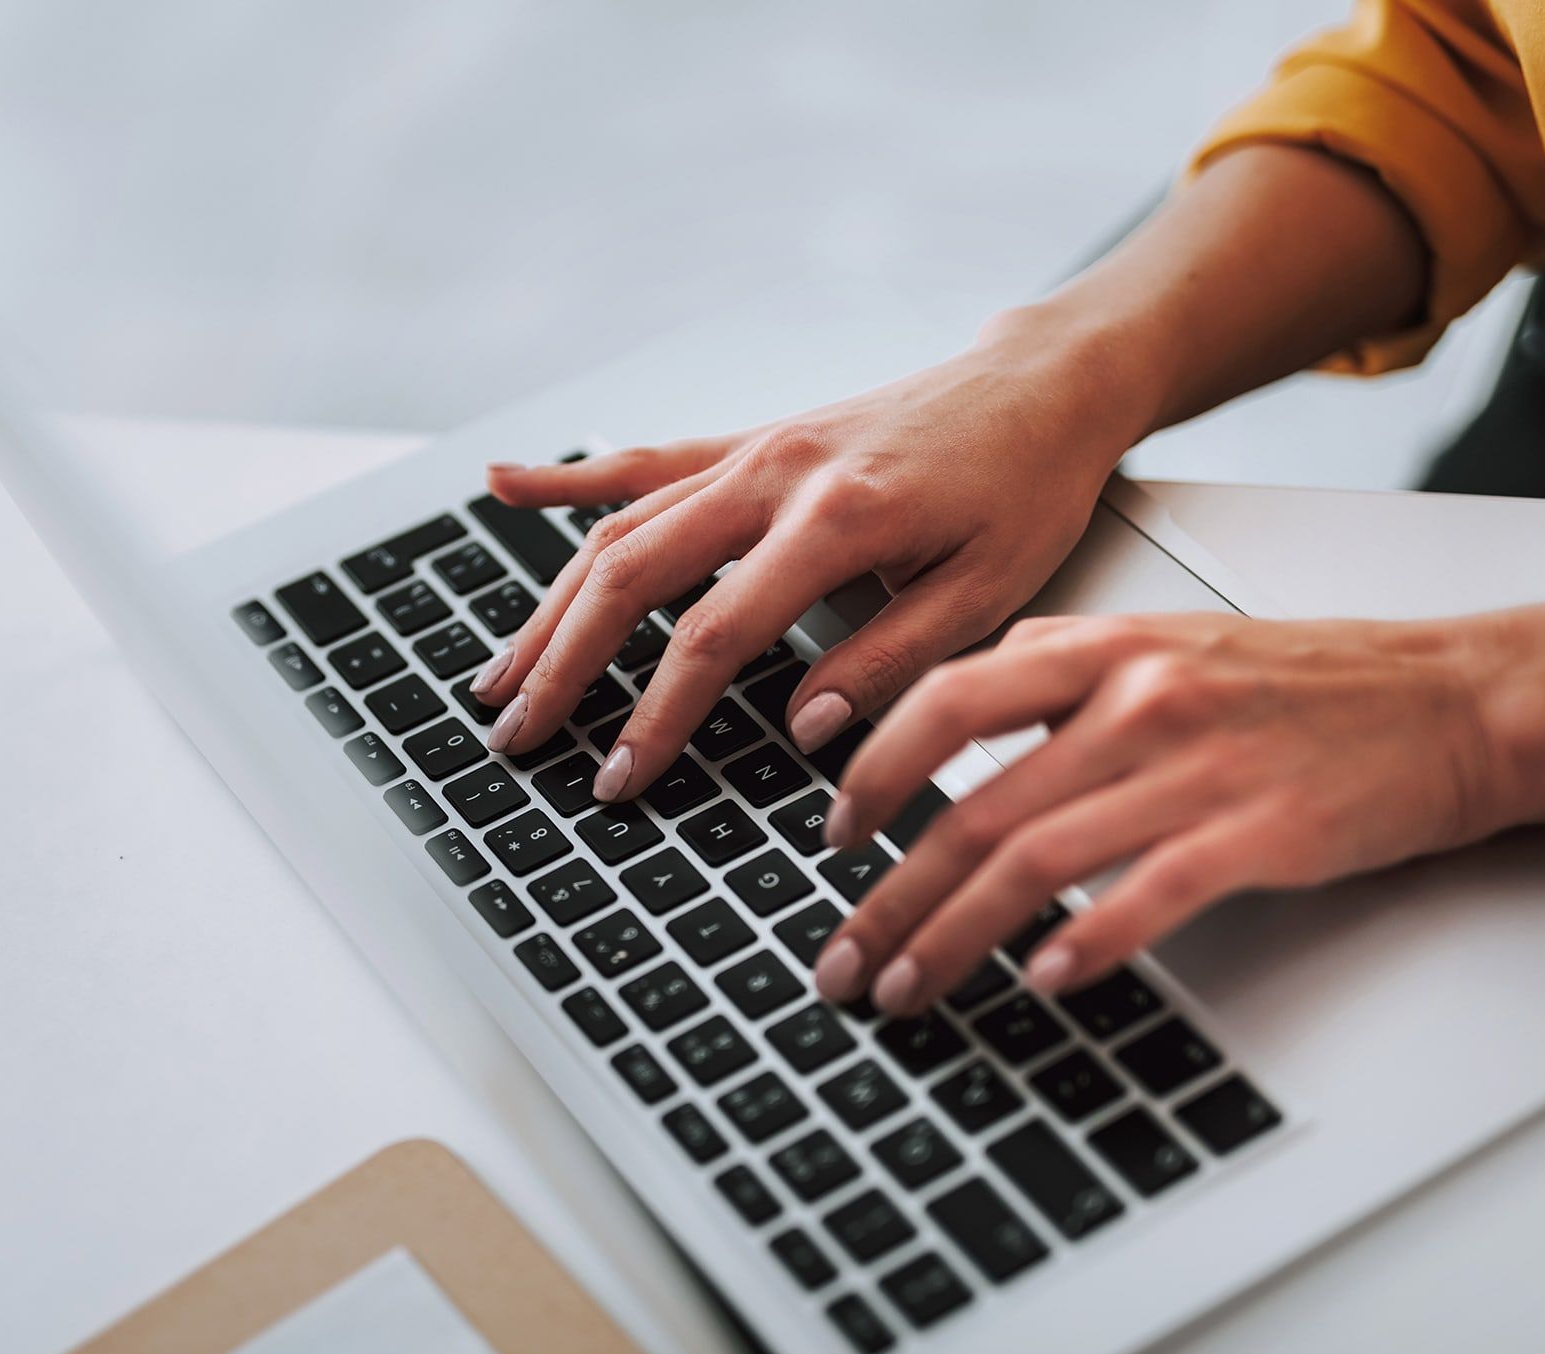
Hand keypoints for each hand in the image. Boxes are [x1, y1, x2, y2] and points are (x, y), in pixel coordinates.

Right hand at [469, 328, 1149, 800]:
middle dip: (562, 663)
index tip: (618, 776)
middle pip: (631, 574)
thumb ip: (890, 664)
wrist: (1042, 384)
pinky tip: (504, 487)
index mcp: (838, 517)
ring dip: (551, 604)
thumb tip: (802, 730)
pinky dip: (568, 480)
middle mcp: (775, 472)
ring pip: (621, 527)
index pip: (712, 633)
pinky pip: (643, 463)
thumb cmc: (1027, 487)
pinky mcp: (749, 441)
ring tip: (501, 674)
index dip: (655, 714)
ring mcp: (752, 451)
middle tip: (516, 735)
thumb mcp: (988, 593)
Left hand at [812, 611, 1530, 1012]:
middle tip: (842, 959)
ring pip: (1034, 860)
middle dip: (887, 897)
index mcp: (1100, 648)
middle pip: (971, 808)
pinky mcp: (1257, 833)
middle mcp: (1136, 699)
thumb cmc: (1304, 681)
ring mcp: (1195, 766)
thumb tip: (953, 709)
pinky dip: (1082, 944)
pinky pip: (1144, 895)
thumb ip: (1056, 665)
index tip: (833, 837)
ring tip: (906, 988)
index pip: (945, 701)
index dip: (873, 775)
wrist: (1454, 699)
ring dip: (953, 937)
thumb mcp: (1164, 639)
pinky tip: (1038, 980)